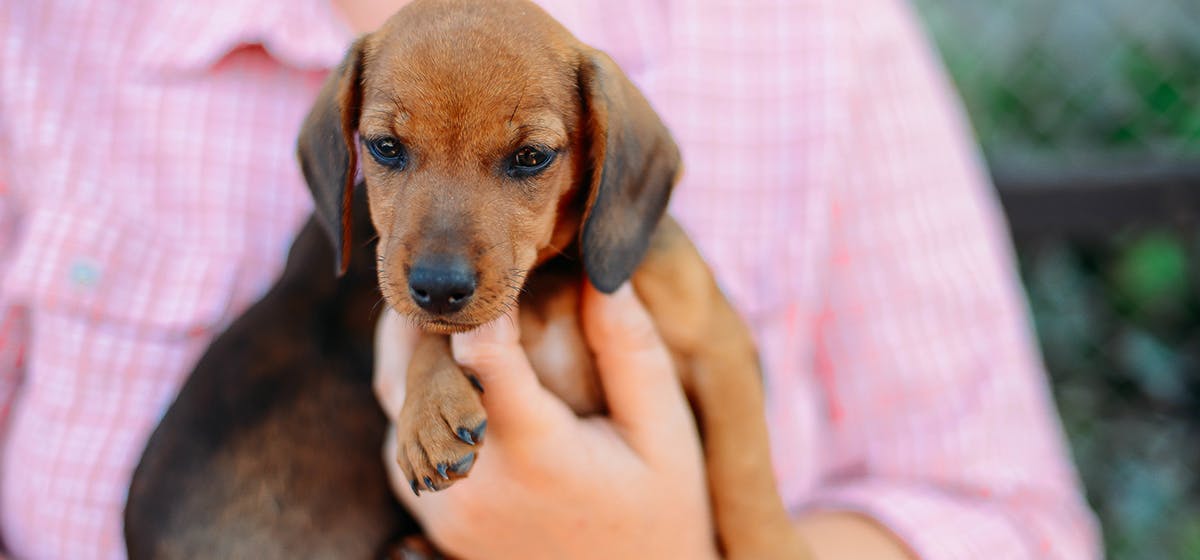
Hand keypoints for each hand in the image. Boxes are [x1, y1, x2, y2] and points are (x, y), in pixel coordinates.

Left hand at [375, 284, 718, 558]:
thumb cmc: (660, 512)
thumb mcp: (665, 433)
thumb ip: (632, 351)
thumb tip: (602, 270)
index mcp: (537, 454)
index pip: (480, 352)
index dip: (488, 299)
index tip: (509, 265)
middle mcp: (475, 482)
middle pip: (415, 369)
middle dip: (433, 312)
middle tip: (459, 267)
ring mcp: (446, 506)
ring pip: (395, 402)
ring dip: (414, 347)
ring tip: (447, 306)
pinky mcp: (435, 519)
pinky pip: (400, 440)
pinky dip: (415, 395)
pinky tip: (448, 370)